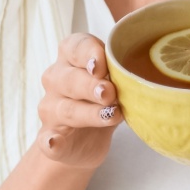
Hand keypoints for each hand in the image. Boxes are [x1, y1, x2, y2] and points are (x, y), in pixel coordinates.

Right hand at [37, 33, 122, 168]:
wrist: (86, 141)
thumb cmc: (102, 101)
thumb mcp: (115, 83)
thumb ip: (123, 76)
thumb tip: (142, 76)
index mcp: (70, 59)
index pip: (74, 47)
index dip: (88, 53)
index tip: (101, 65)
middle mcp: (56, 81)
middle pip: (70, 79)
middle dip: (90, 85)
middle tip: (110, 92)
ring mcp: (51, 110)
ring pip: (66, 109)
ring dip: (88, 112)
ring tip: (110, 115)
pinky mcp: (51, 138)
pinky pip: (47, 140)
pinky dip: (51, 142)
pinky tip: (55, 142)